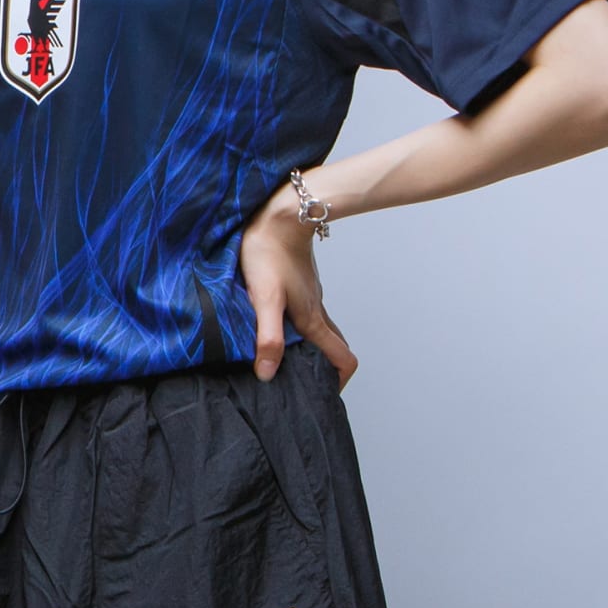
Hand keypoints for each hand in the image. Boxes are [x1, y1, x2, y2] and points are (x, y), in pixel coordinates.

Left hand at [238, 183, 357, 387]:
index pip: (343, 358)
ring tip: (285, 356)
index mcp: (312, 320)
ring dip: (310, 346)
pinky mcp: (300, 283)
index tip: (320, 392)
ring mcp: (310, 295)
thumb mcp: (264, 298)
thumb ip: (268, 337)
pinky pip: (307, 311)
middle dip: (324, 367)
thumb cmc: (270, 252)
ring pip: (320, 329)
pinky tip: (275, 323)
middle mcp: (316, 310)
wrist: (279, 215)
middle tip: (301, 380)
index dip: (338, 381)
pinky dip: (299, 326)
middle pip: (333, 346)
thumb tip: (268, 373)